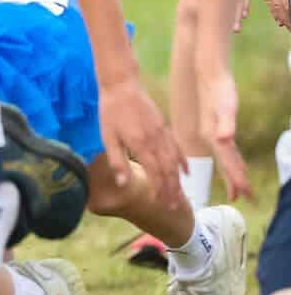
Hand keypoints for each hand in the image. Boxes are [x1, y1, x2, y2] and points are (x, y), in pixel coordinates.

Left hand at [96, 76, 183, 208]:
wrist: (122, 86)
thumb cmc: (110, 112)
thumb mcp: (108, 137)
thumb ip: (117, 161)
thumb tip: (123, 184)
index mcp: (141, 145)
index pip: (155, 173)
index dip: (159, 191)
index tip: (162, 205)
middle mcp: (156, 141)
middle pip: (168, 171)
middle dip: (171, 190)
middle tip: (173, 207)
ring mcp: (162, 133)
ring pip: (175, 161)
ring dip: (178, 180)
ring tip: (179, 195)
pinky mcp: (164, 127)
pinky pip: (176, 148)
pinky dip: (182, 162)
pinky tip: (186, 172)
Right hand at [197, 64, 253, 201]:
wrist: (210, 75)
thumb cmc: (219, 90)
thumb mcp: (225, 107)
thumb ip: (225, 124)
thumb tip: (224, 140)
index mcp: (213, 136)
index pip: (227, 162)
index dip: (235, 178)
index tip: (242, 195)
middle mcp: (212, 138)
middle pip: (226, 164)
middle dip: (235, 181)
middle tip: (245, 198)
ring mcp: (213, 133)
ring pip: (226, 158)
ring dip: (233, 173)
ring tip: (239, 188)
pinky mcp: (217, 128)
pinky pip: (226, 150)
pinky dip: (232, 160)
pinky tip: (236, 163)